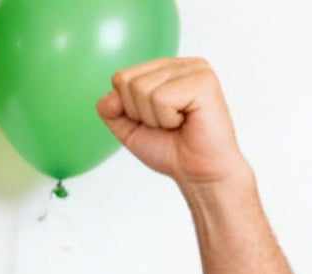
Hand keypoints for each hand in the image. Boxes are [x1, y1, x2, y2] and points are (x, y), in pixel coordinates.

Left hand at [97, 57, 247, 189]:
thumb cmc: (169, 149)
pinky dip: (167, 119)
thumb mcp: (129, 130)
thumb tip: (108, 98)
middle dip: (139, 114)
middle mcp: (180, 64)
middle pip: (128, 82)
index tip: (151, 121)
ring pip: (143, 89)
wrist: (196, 171)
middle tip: (165, 124)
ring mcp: (194, 69)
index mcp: (163, 70)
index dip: (127, 109)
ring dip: (154, 118)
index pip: (121, 78)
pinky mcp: (203, 80)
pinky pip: (162, 98)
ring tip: (176, 123)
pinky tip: (186, 121)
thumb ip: (112, 112)